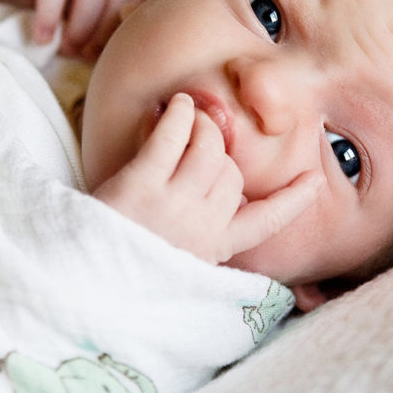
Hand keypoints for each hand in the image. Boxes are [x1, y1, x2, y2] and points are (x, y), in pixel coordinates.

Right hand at [0, 0, 170, 59]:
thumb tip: (136, 74)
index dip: (158, 9)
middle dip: (106, 32)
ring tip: (67, 49)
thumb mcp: (94, 19)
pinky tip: (43, 38)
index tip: (145, 42)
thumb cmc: (60, 6)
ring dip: (80, 26)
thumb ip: (115, 34)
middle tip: (88, 56)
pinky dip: (49, 15)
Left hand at [93, 93, 321, 264]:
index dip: (293, 199)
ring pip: (211, 149)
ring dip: (203, 125)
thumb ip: (201, 232)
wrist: (77, 285)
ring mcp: (173, 208)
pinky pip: (173, 137)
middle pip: (233, 174)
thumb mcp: (174, 261)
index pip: (266, 223)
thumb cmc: (123, 266)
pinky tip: (175, 107)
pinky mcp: (141, 187)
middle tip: (199, 139)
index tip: (315, 179)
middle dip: (220, 153)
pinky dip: (179, 115)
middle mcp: (201, 229)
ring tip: (187, 116)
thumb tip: (220, 179)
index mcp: (213, 251)